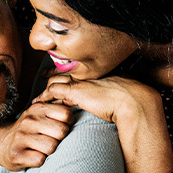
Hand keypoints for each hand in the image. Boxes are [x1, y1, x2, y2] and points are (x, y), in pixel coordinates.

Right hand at [0, 102, 73, 170]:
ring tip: (41, 148)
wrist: (1, 143)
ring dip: (50, 151)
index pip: (66, 114)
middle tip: (50, 139)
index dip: (68, 123)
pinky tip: (33, 155)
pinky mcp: (16, 154)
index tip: (59, 127)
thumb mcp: (40, 114)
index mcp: (37, 108)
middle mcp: (28, 121)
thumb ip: (57, 108)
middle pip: (61, 131)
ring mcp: (21, 138)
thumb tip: (77, 101)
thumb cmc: (28, 130)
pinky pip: (40, 160)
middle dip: (60, 139)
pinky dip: (40, 160)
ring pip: (52, 147)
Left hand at [33, 74, 159, 124]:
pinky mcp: (75, 91)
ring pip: (54, 82)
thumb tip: (100, 102)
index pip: (75, 70)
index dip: (65, 72)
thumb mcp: (116, 94)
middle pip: (62, 73)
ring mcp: (80, 82)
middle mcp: (87, 75)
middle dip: (51, 76)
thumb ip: (106, 94)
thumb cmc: (131, 100)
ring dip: (46, 90)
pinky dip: (44, 97)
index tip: (56, 73)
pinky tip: (38, 102)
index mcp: (97, 73)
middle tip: (43, 77)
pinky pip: (52, 91)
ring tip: (38, 98)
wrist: (134, 102)